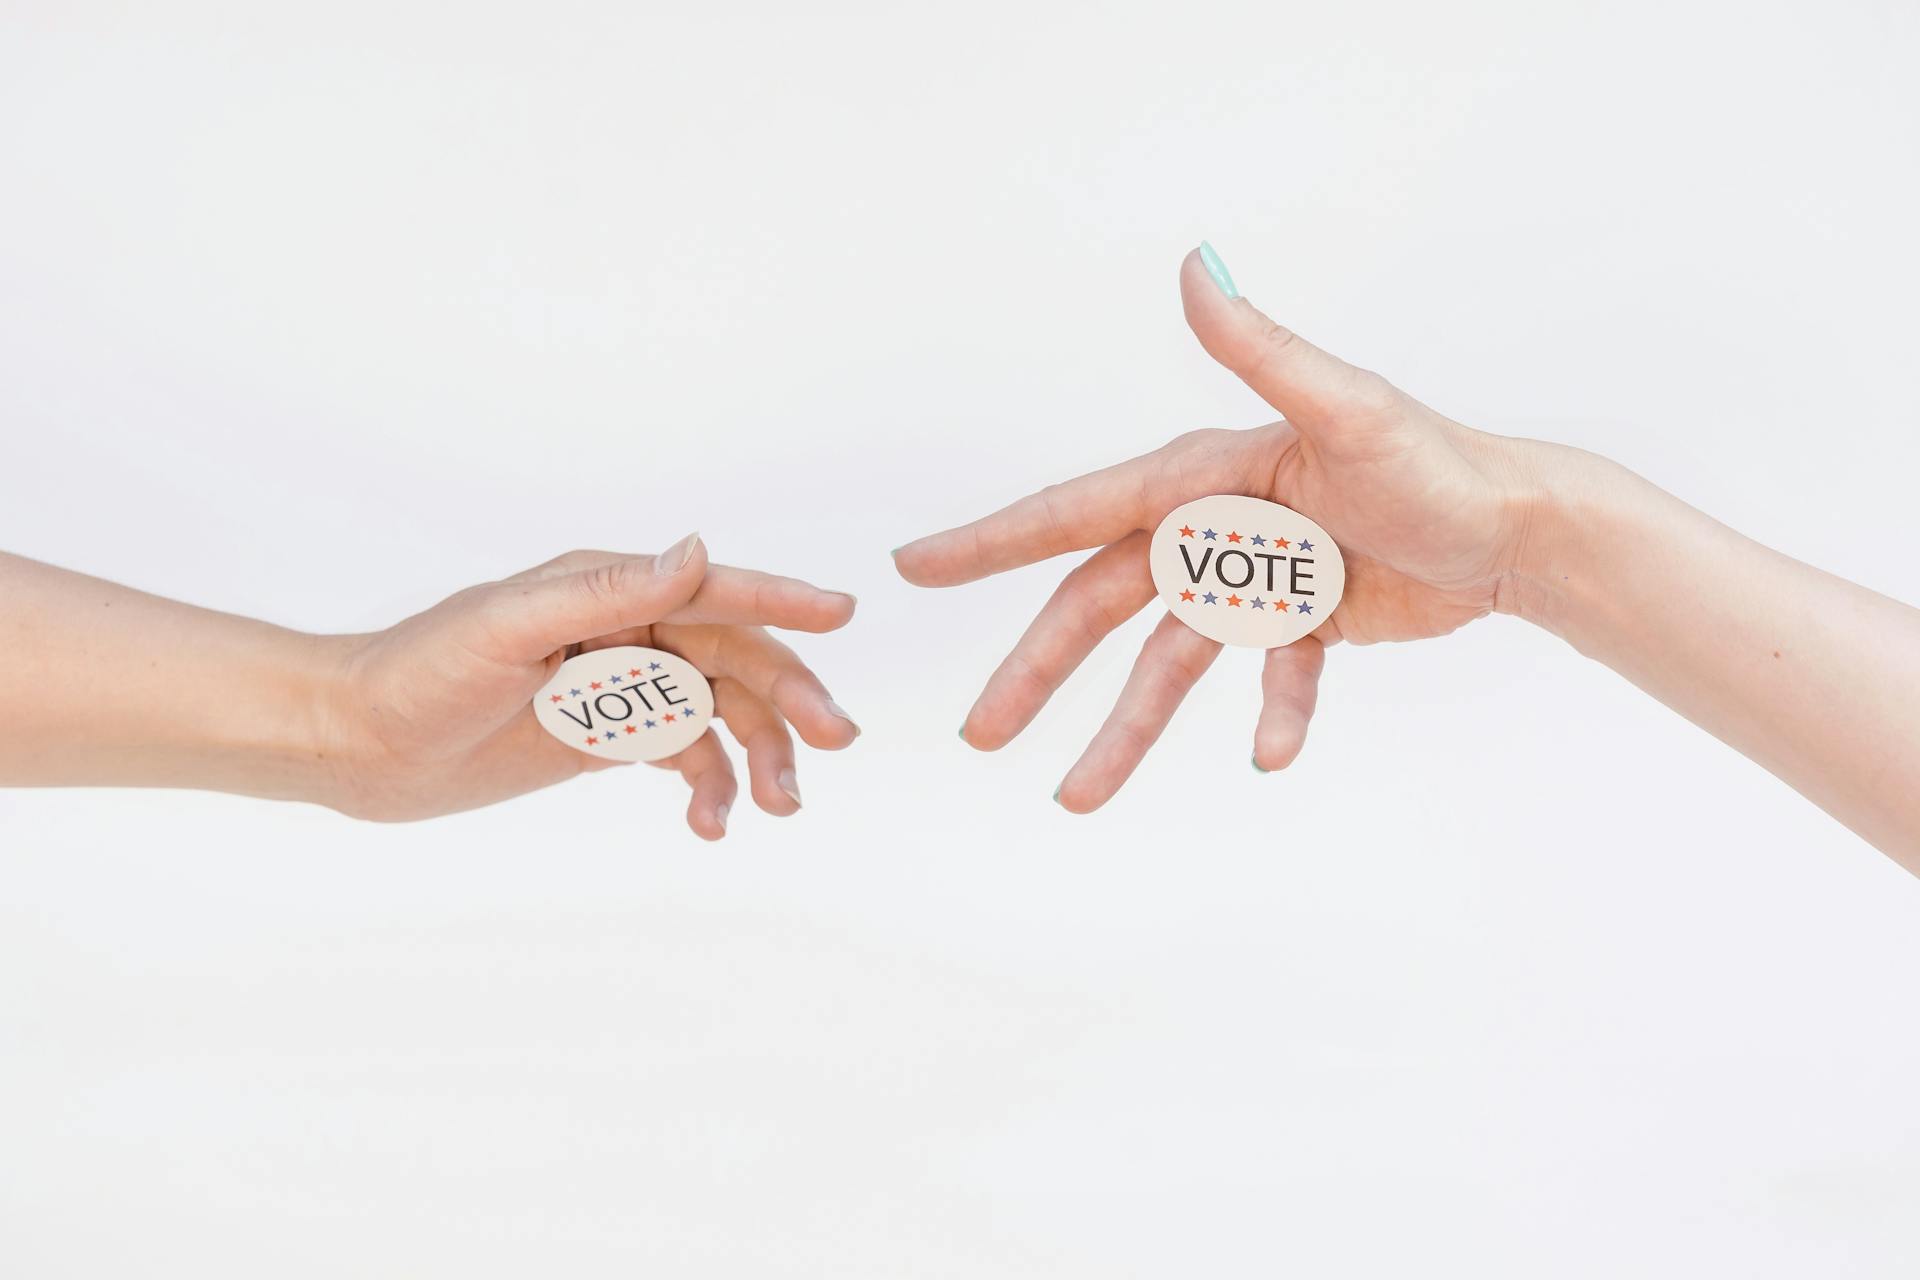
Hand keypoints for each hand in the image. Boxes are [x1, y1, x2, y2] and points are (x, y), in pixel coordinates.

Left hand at [325, 533, 859, 835]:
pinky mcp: (606, 735)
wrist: (354, 745)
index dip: (782, 600)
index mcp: (608, 586)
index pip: (713, 590)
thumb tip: (696, 550)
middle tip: (835, 742)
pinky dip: (709, 787)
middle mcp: (626, 628)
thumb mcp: (508, 629)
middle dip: (790, 700)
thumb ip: (606, 591)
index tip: (842, 612)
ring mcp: (620, 684)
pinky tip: (710, 825)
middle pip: (736, 660)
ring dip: (758, 757)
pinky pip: (684, 754)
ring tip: (777, 808)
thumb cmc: (415, 674)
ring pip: (721, 715)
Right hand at [892, 246, 1545, 811]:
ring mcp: (1255, 579)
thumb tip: (1193, 265)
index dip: (992, 542)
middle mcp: (1213, 527)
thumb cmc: (1439, 463)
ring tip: (1079, 800)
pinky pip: (1268, 678)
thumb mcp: (1345, 410)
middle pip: (1102, 606)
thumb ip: (1260, 349)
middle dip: (1038, 669)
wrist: (1523, 530)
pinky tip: (1270, 760)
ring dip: (1125, 729)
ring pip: (1168, 664)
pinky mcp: (1303, 619)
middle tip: (981, 734)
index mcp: (1201, 477)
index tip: (915, 567)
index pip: (1075, 513)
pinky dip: (1271, 715)